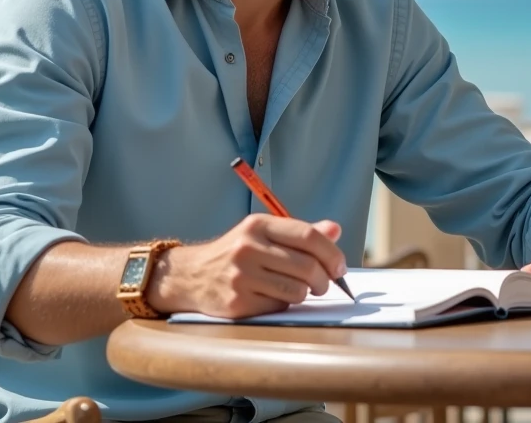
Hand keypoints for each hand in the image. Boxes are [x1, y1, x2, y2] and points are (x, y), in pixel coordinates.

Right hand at [148, 213, 346, 318]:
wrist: (190, 276)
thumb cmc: (235, 254)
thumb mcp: (262, 234)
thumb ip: (299, 233)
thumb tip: (336, 230)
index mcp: (258, 225)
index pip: (308, 235)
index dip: (331, 253)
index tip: (340, 267)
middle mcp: (249, 247)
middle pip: (307, 265)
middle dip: (324, 279)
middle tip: (324, 284)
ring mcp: (241, 276)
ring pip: (297, 290)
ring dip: (305, 294)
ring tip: (299, 290)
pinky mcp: (237, 302)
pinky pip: (278, 306)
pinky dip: (283, 305)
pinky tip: (272, 297)